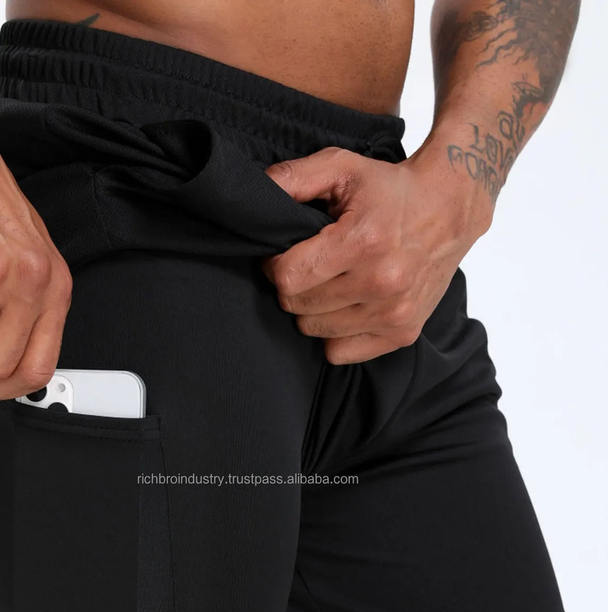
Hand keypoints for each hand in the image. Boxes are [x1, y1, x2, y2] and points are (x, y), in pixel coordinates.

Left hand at [260, 143, 492, 363]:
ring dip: (313, 309)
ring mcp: (395, 313)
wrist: (451, 207)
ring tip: (331, 282)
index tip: (285, 254)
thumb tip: (253, 194)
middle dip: (293, 286)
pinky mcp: (403, 333)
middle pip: (298, 307)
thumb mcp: (341, 166)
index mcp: (363, 242)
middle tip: (310, 266)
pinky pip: (339, 353)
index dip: (275, 266)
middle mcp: (382, 283)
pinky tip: (346, 306)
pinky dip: (334, 333)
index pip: (289, 278)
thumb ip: (293, 178)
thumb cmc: (390, 188)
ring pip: (314, 331)